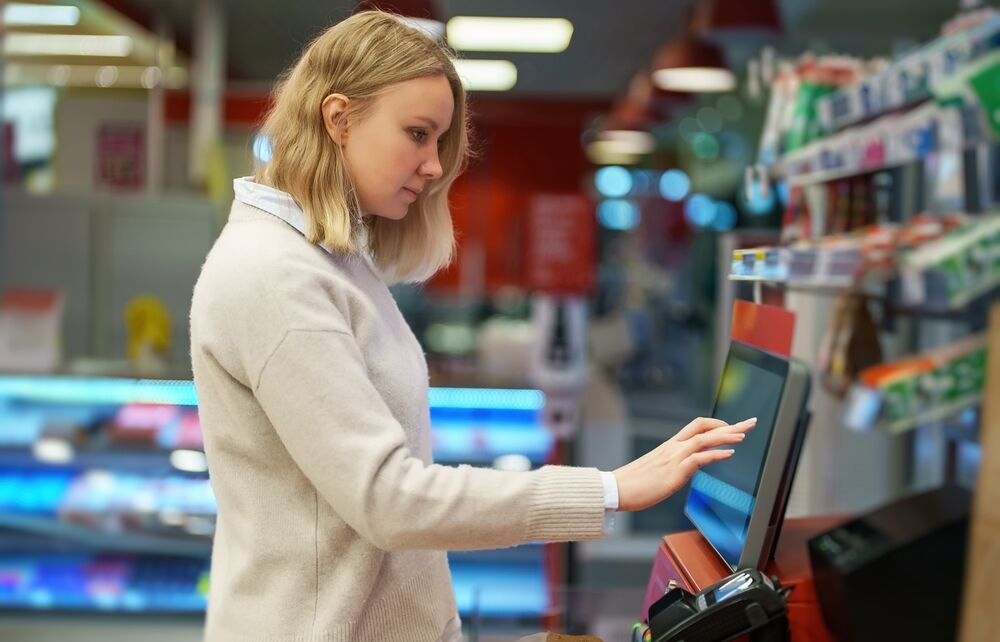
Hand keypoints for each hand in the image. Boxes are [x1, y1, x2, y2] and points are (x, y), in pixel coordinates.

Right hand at [612, 417, 756, 511]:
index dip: (717, 425)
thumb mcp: (656, 469)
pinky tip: (729, 454)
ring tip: (744, 435)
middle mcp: (674, 447)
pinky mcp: (674, 471)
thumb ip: (672, 465)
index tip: (732, 427)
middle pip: (705, 428)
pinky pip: (699, 458)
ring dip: (727, 436)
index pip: (697, 426)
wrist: (617, 489)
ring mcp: (674, 458)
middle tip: (750, 423)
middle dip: (731, 425)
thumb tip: (685, 469)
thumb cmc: (634, 483)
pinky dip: (716, 454)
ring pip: (705, 439)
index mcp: (670, 446)